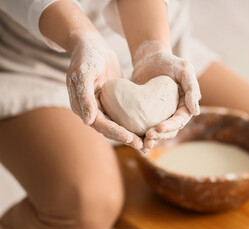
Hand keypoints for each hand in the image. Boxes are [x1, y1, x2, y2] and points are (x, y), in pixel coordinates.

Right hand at [66, 30, 142, 148]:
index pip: (100, 124)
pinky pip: (124, 116)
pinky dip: (134, 123)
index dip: (116, 132)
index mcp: (82, 107)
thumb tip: (87, 121)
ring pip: (118, 125)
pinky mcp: (113, 102)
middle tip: (144, 146)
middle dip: (127, 138)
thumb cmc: (86, 56)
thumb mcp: (84, 73)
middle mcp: (92, 110)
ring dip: (132, 134)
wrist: (92, 45)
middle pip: (110, 129)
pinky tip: (148, 127)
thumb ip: (84, 96)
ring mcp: (103, 107)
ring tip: (148, 143)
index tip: (131, 138)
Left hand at [131, 40, 200, 151]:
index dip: (170, 126)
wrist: (149, 59)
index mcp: (184, 106)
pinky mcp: (145, 115)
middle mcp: (173, 114)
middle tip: (148, 136)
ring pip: (157, 133)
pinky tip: (132, 139)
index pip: (179, 121)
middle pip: (169, 131)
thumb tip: (195, 111)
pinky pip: (143, 127)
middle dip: (159, 136)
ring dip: (151, 140)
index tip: (159, 127)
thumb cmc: (169, 62)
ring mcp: (159, 116)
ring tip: (141, 143)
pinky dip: (139, 135)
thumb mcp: (184, 69)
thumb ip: (192, 87)